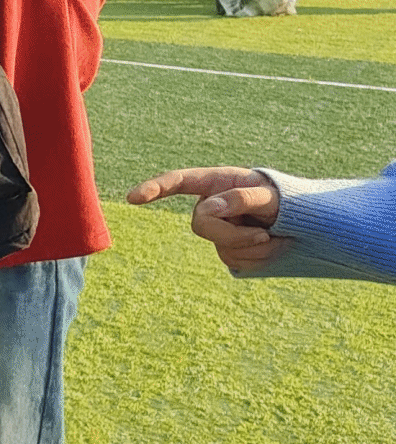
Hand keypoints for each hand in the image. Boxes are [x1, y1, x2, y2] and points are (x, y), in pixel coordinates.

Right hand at [127, 167, 284, 272]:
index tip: (133, 199)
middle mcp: (212, 205)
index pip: (178, 182)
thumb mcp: (272, 196)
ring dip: (251, 248)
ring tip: (276, 239)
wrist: (310, 223)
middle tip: (263, 235)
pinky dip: (257, 259)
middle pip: (201, 225)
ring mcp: (220, 229)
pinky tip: (273, 248)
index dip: (154, 189)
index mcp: (217, 182)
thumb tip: (208, 208)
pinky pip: (234, 261)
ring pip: (220, 248)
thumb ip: (241, 198)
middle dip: (232, 235)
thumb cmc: (290, 200)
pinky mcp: (231, 249)